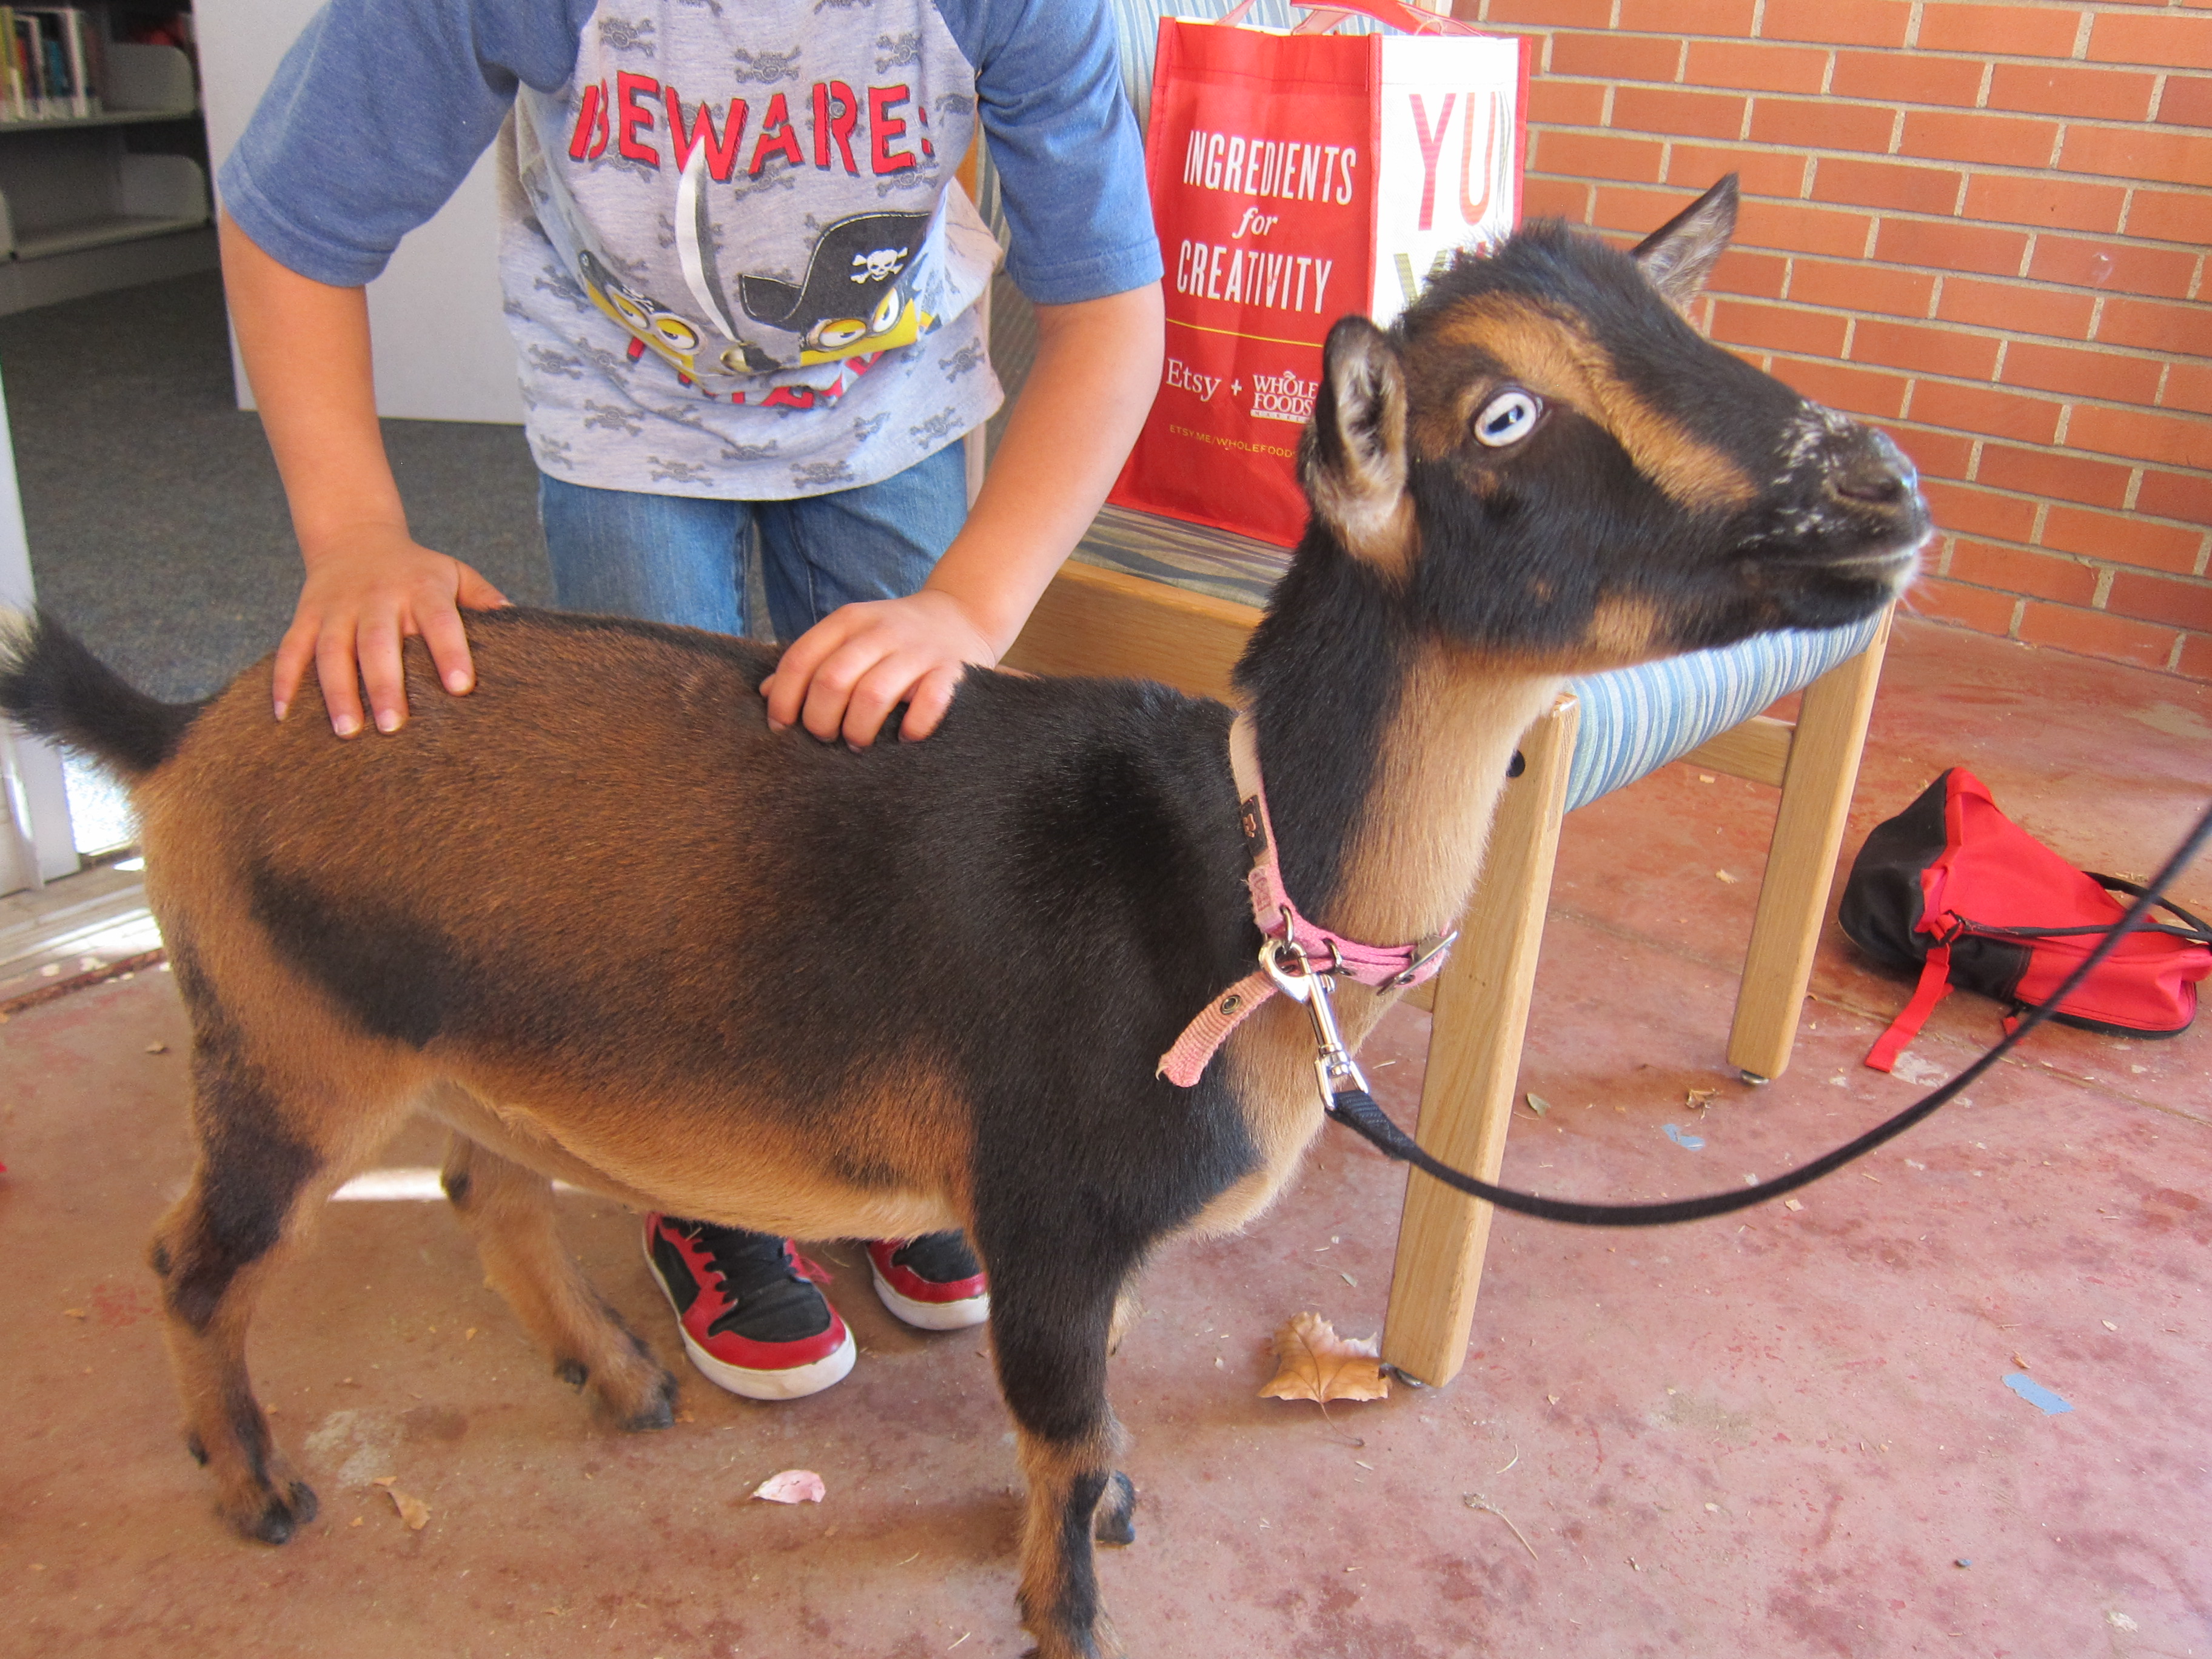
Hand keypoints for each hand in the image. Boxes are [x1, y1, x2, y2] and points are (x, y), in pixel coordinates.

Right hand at [272, 525, 509, 734]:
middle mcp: (376, 597)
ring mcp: (336, 608)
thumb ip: (483, 598)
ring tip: (347, 731)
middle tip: (394, 727)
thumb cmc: (419, 570)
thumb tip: (519, 623)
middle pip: (378, 642)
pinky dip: (284, 681)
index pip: (439, 620)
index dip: (450, 652)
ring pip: (331, 650)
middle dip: (384, 685)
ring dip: (336, 692)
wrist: (356, 537)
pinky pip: (290, 650)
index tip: (460, 688)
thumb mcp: (454, 573)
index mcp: (421, 588)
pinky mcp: (305, 616)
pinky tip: (284, 716)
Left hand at [761, 589, 998, 745]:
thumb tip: (765, 693)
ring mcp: (918, 650)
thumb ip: (811, 661)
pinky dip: (913, 727)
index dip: (783, 700)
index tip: (782, 728)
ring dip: (858, 729)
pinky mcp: (951, 671)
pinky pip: (928, 703)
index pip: (801, 660)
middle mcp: (880, 631)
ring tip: (858, 742)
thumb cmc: (894, 638)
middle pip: (832, 681)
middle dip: (820, 721)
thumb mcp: (849, 637)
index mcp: (848, 621)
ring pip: (873, 695)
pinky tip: (906, 737)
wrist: (963, 614)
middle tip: (826, 738)